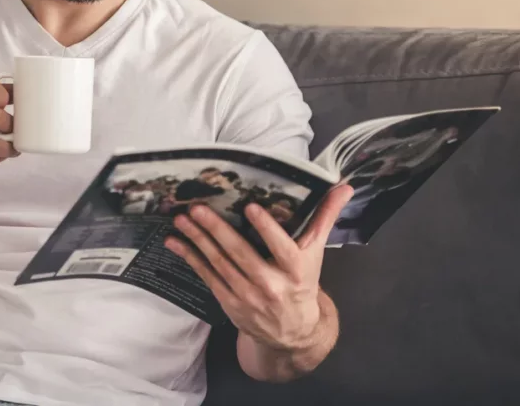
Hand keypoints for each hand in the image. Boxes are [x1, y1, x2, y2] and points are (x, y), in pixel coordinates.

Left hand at [165, 185, 353, 351]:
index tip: (250, 207)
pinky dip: (191, 258)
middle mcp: (271, 284)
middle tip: (197, 208)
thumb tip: (343, 186)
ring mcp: (248, 295)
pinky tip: (176, 242)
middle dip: (217, 230)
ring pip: (220, 264)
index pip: (281, 247)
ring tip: (182, 220)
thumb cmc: (303, 282)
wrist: (293, 333)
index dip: (267, 229)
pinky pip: (208, 277)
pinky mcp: (230, 303)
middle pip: (241, 253)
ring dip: (198, 240)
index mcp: (295, 270)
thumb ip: (326, 217)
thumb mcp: (316, 252)